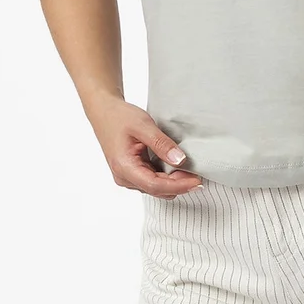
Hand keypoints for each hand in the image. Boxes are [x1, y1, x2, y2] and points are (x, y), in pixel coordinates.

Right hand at [85, 95, 202, 198]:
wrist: (104, 113)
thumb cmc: (120, 117)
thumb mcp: (144, 126)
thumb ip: (162, 144)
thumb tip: (180, 160)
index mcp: (124, 167)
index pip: (155, 185)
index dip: (178, 186)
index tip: (196, 181)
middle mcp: (124, 177)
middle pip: (156, 190)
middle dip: (179, 185)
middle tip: (198, 176)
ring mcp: (126, 177)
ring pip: (155, 188)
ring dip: (173, 183)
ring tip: (190, 172)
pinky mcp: (131, 173)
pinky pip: (151, 181)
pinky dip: (165, 178)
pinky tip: (177, 168)